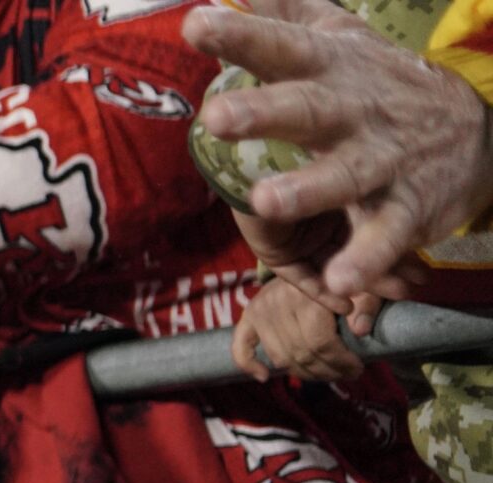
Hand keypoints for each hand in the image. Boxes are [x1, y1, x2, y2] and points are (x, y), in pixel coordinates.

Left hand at [187, 0, 492, 297]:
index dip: (241, 34)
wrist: (475, 130)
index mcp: (328, 71)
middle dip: (264, 112)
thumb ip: (287, 11)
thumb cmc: (377, 84)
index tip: (194, 24)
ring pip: (344, 174)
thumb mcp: (338, 39)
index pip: (280, 47)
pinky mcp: (405, 207)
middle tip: (216, 118)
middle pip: (306, 109)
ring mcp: (382, 160)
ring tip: (266, 202)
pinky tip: (340, 280)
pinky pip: (384, 234)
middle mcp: (352, 112)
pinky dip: (365, 258)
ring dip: (308, 188)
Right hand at [231, 278, 371, 382]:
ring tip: (325, 374)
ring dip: (302, 373)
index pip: (321, 342)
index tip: (358, 369)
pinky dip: (249, 364)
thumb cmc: (344, 277)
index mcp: (307, 294)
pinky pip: (241, 346)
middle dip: (326, 371)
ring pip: (280, 357)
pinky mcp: (248, 316)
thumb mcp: (365, 286)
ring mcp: (259, 310)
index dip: (341, 362)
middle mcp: (277, 302)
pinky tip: (265, 376)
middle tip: (345, 375)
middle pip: (301, 353)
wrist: (313, 255)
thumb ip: (368, 305)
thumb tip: (360, 331)